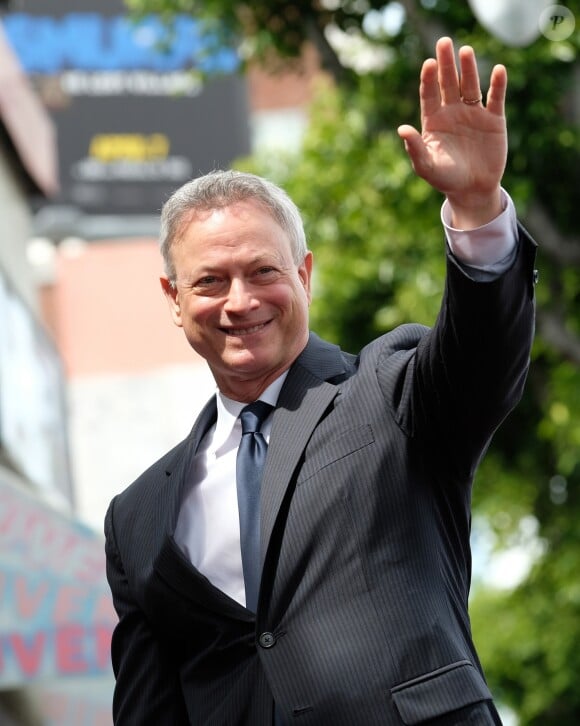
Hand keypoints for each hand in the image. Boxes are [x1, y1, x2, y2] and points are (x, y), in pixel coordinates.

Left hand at [397, 37, 506, 228]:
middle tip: (444, 42)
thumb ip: (415, 148)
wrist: (472, 191)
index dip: (428, 79)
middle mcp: (452, 112)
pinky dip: (498, 85)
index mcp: (434, 121)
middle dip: (446, 64)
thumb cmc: (445, 179)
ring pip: (471, 86)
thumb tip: (401, 129)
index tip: (428, 64)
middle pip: (448, 83)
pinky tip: (498, 70)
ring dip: (468, 69)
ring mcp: (473, 114)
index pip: (429, 94)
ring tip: (465, 51)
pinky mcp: (494, 120)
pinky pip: (496, 98)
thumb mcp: (426, 166)